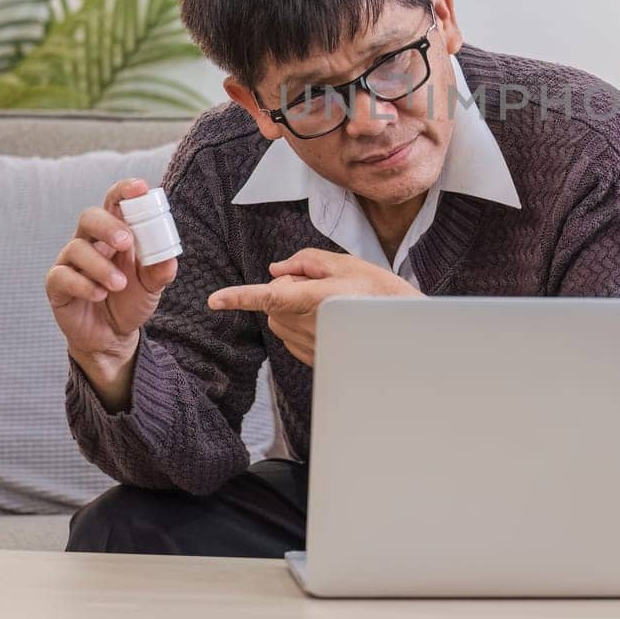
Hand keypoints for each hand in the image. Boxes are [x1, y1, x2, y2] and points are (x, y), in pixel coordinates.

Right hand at [46, 178, 178, 406]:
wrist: (112, 335)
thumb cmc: (131, 299)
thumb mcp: (152, 285)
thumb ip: (161, 269)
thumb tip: (170, 257)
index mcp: (115, 233)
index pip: (115, 203)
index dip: (124, 191)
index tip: (140, 187)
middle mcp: (90, 242)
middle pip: (89, 217)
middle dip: (108, 225)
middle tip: (126, 242)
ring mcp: (70, 262)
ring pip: (76, 248)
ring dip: (100, 265)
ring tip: (119, 284)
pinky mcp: (57, 285)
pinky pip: (62, 276)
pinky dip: (82, 284)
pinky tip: (98, 295)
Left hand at [206, 248, 420, 365]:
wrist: (404, 332)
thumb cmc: (381, 294)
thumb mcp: (348, 264)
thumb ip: (307, 260)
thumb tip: (277, 268)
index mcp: (317, 299)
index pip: (269, 296)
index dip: (239, 297)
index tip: (215, 300)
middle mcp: (310, 325)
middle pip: (273, 302)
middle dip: (287, 289)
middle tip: (321, 286)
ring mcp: (311, 345)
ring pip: (279, 320)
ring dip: (292, 308)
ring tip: (329, 304)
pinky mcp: (313, 358)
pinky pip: (290, 336)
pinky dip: (300, 324)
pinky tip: (329, 321)